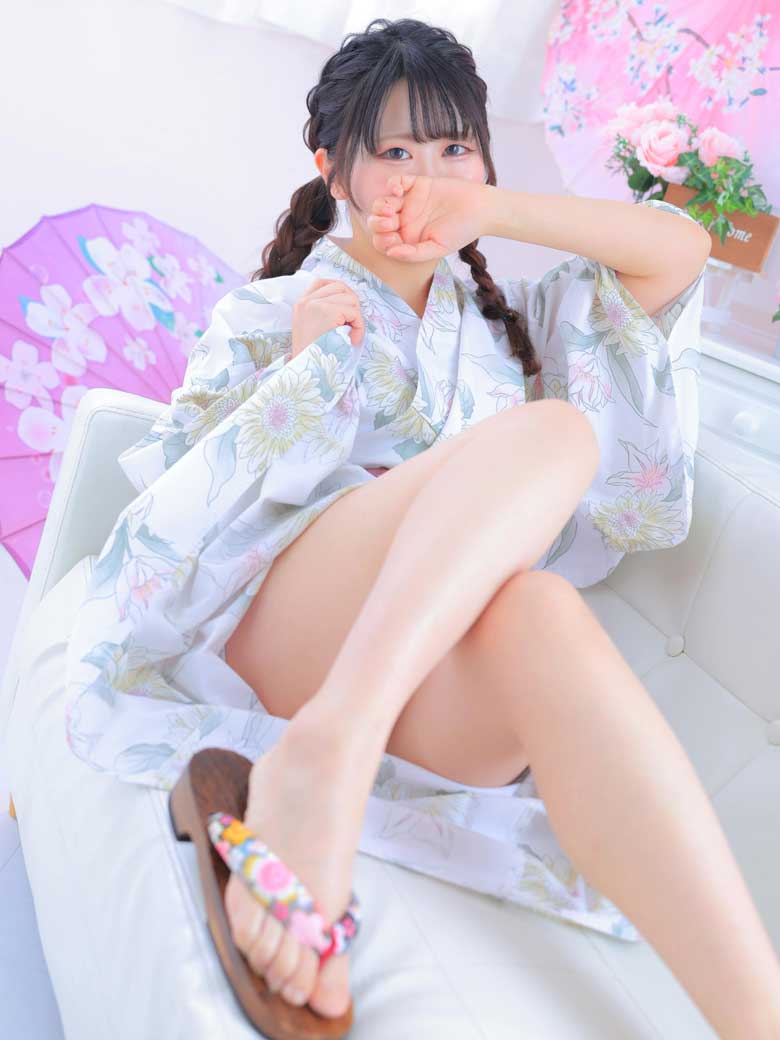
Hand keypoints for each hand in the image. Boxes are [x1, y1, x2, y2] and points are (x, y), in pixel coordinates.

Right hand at [291, 278, 364, 355]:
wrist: (306, 369)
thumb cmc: (313, 355)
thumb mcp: (310, 328)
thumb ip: (322, 312)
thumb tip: (348, 302)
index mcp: (301, 303)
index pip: (322, 282)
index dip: (339, 291)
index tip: (346, 307)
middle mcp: (306, 301)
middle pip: (340, 287)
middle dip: (351, 303)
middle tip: (351, 324)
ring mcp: (315, 304)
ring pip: (350, 299)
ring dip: (356, 316)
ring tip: (350, 334)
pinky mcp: (327, 312)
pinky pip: (354, 312)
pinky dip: (359, 326)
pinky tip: (353, 340)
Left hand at [367, 174, 488, 261]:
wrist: (480, 209)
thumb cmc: (462, 232)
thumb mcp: (438, 248)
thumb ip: (414, 254)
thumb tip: (390, 253)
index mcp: (408, 239)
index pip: (383, 241)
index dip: (381, 240)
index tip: (393, 239)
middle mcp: (405, 221)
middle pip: (378, 222)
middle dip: (377, 223)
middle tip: (390, 223)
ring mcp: (409, 202)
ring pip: (382, 203)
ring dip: (381, 206)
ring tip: (392, 210)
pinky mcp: (417, 185)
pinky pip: (396, 181)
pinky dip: (392, 184)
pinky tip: (398, 191)